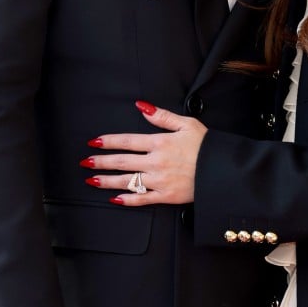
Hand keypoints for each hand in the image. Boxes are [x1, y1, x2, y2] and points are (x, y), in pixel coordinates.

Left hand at [80, 102, 206, 205]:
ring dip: (107, 181)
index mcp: (160, 142)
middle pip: (122, 161)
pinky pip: (142, 199)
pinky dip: (127, 199)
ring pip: (127, 181)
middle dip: (101, 162)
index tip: (94, 142)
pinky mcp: (165, 196)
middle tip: (85, 162)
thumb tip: (141, 107)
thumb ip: (162, 116)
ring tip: (91, 180)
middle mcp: (156, 162)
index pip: (128, 141)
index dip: (109, 141)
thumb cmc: (206, 145)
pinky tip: (115, 199)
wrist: (221, 170)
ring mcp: (159, 180)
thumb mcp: (187, 123)